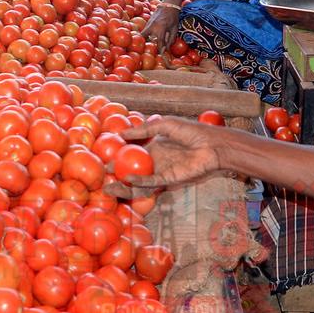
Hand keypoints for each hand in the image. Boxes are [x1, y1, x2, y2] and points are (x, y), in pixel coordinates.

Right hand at [107, 115, 227, 196]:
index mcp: (153, 147)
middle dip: (116, 174)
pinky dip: (139, 182)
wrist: (212, 144)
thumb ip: (143, 129)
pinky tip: (127, 178)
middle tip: (101, 176)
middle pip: (132, 170)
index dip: (118, 156)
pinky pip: (150, 183)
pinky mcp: (169, 179)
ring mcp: (161, 171)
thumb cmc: (191, 131)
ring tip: (108, 187)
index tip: (102, 157)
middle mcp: (155, 161)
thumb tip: (121, 133)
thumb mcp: (164, 125)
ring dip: (124, 185)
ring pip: (139, 182)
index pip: (131, 153)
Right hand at [142, 2, 181, 48]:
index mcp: (161, 29)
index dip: (160, 50)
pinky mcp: (147, 22)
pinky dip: (146, 35)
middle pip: (143, 38)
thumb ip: (171, 39)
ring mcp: (148, 23)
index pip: (159, 43)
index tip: (161, 54)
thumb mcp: (175, 29)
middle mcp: (152, 26)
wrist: (169, 5)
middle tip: (149, 49)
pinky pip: (145, 30)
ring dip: (145, 39)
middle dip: (145, 44)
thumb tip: (167, 49)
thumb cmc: (173, 17)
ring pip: (143, 34)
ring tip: (148, 44)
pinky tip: (150, 37)